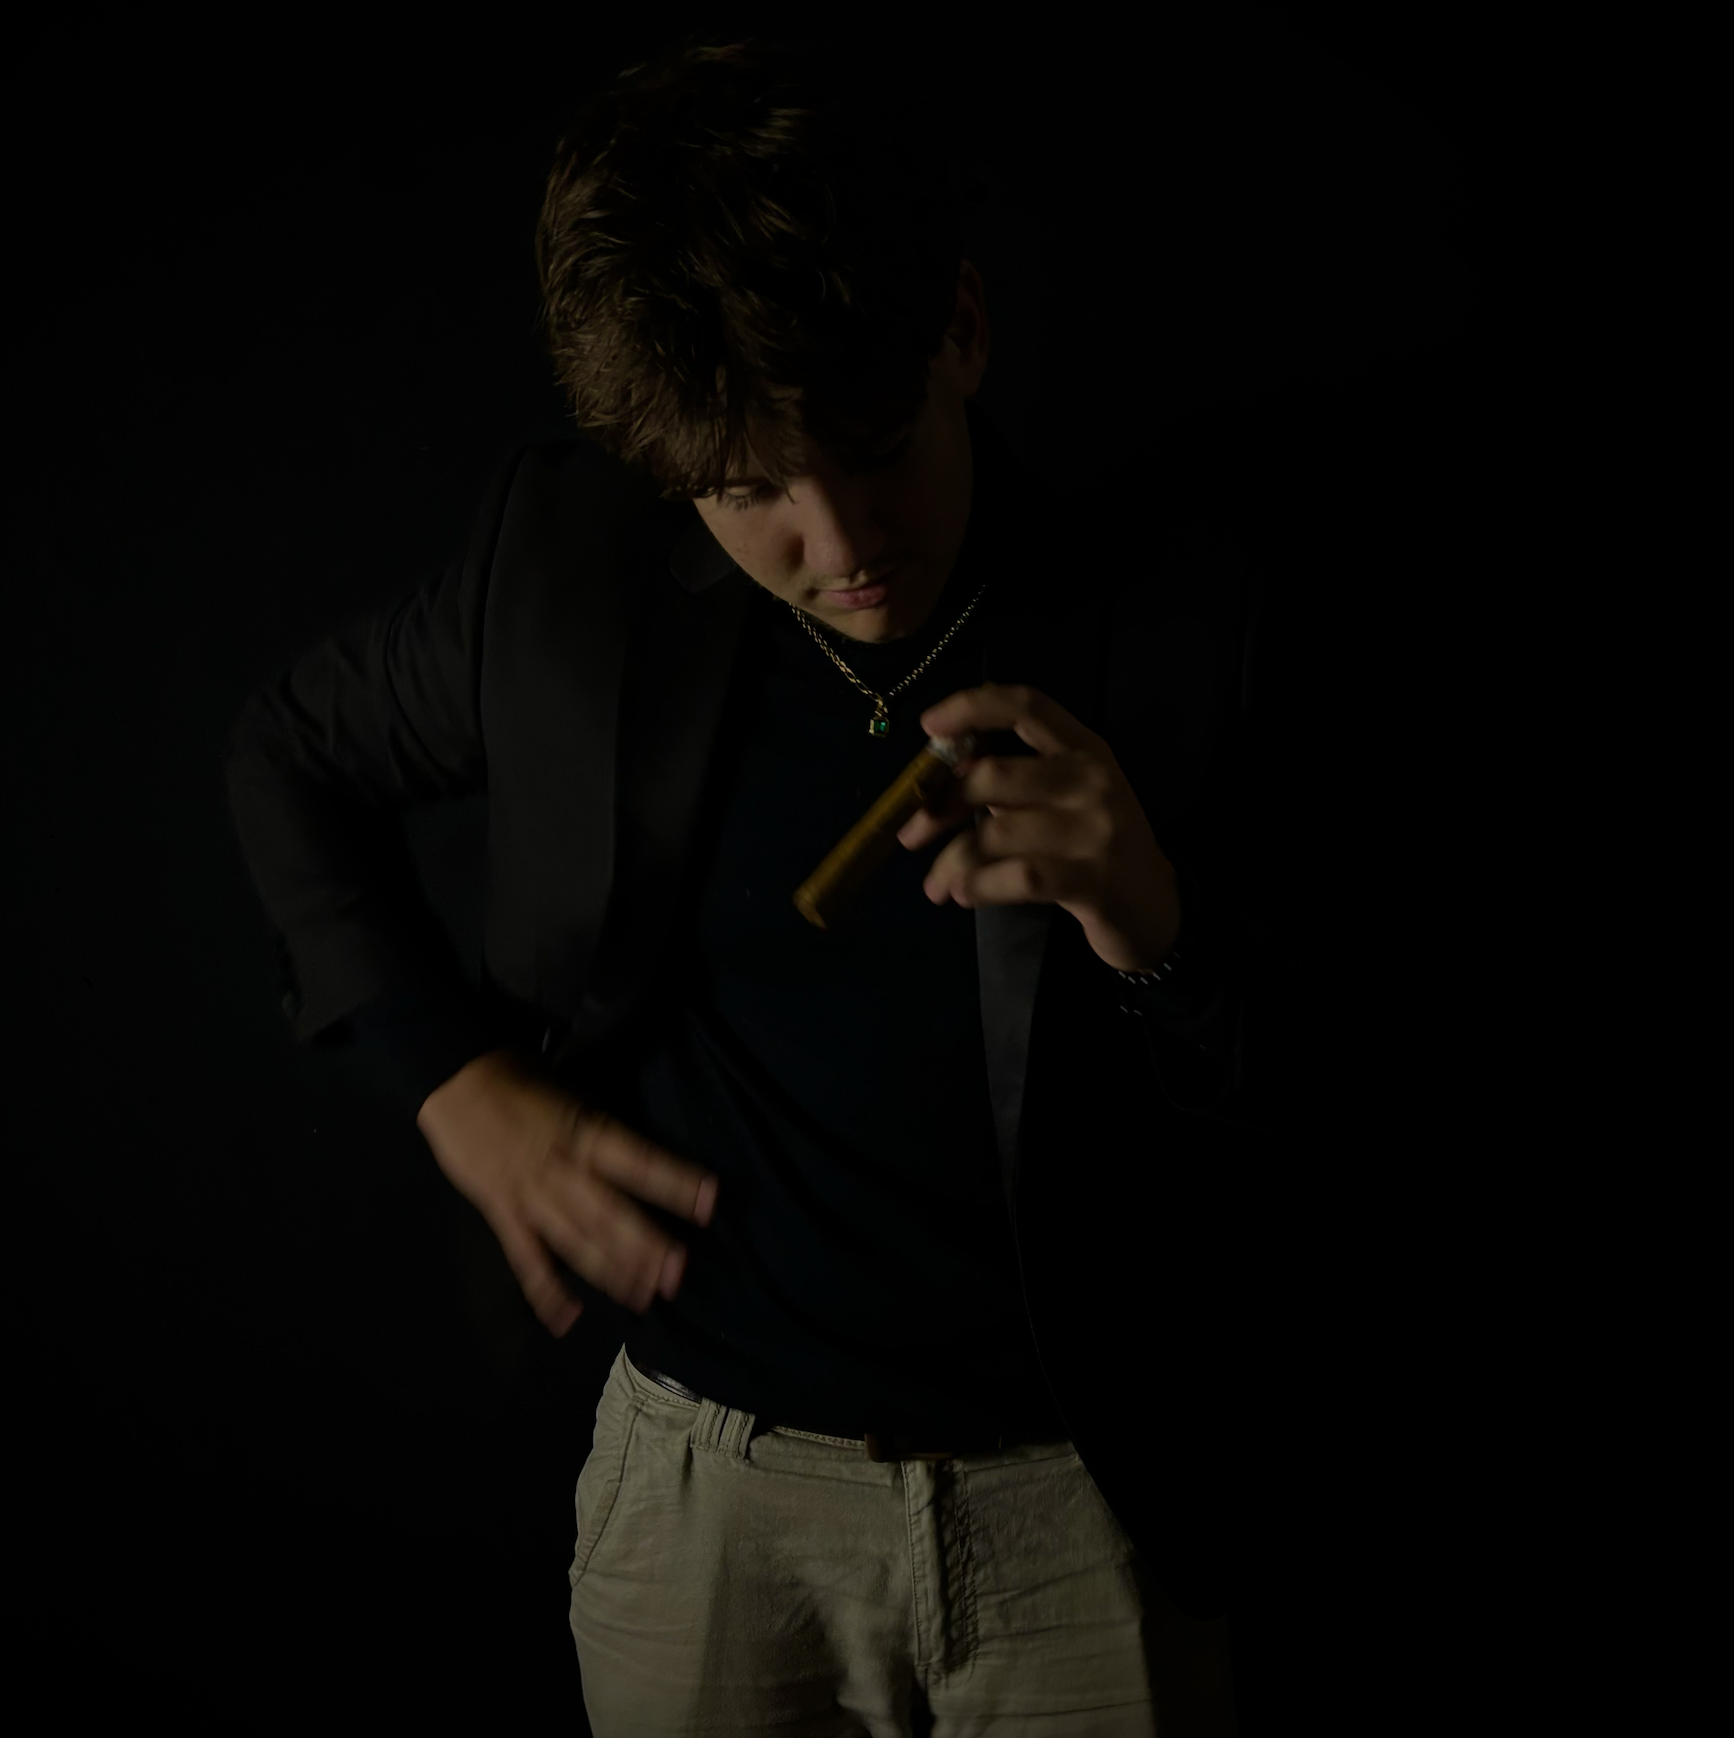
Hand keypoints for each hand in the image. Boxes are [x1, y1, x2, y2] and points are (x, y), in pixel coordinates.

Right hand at [417, 1048, 719, 1337]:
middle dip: (645, 1246)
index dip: (675, 1180)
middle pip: (610, 1213)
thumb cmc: (521, 1080)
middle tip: (678, 1273)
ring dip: (611, 1272)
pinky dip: (546, 1290)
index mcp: (586, 1132)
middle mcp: (563, 1169)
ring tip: (643, 1297)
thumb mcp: (573, 1094)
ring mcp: (531, 1195)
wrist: (454, 1078)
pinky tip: (567, 1318)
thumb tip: (641, 1164)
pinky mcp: (502, 1213)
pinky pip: (526, 1257)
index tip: (710, 1201)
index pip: (639, 1161)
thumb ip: (602, 1132)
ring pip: (575, 1240)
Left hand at [897, 682, 1181, 973]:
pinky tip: (963, 895)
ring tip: (936, 885)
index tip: (927, 726)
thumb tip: (937, 780)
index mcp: (1084, 748)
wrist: (1157, 907)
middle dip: (939, 805)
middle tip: (911, 835)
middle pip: (993, 775)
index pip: (1026, 705)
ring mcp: (1096, 829)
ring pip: (995, 834)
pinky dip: (978, 886)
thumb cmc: (1094, 847)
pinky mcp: (1092, 880)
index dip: (971, 707)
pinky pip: (1016, 878)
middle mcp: (1092, 779)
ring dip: (951, 861)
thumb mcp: (1064, 799)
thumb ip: (1014, 782)